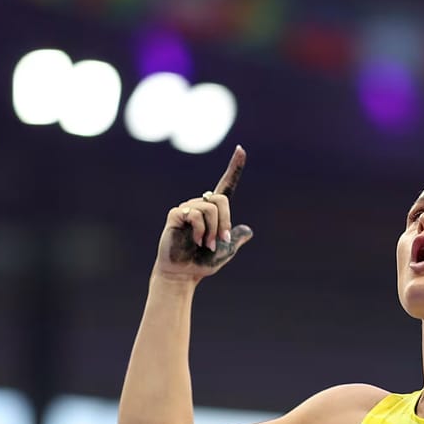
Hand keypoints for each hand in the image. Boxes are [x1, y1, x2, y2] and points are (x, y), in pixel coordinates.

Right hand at [154, 145, 252, 280]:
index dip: (234, 168)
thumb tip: (248, 231)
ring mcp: (187, 208)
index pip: (226, 186)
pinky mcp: (176, 214)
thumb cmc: (201, 263)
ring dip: (212, 231)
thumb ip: (235, 239)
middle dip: (225, 221)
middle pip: (221, 199)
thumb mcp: (225, 252)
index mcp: (214, 212)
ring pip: (210, 209)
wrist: (183, 274)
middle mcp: (200, 206)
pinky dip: (200, 231)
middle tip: (221, 241)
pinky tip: (195, 241)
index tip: (241, 149)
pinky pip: (195, 215)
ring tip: (205, 244)